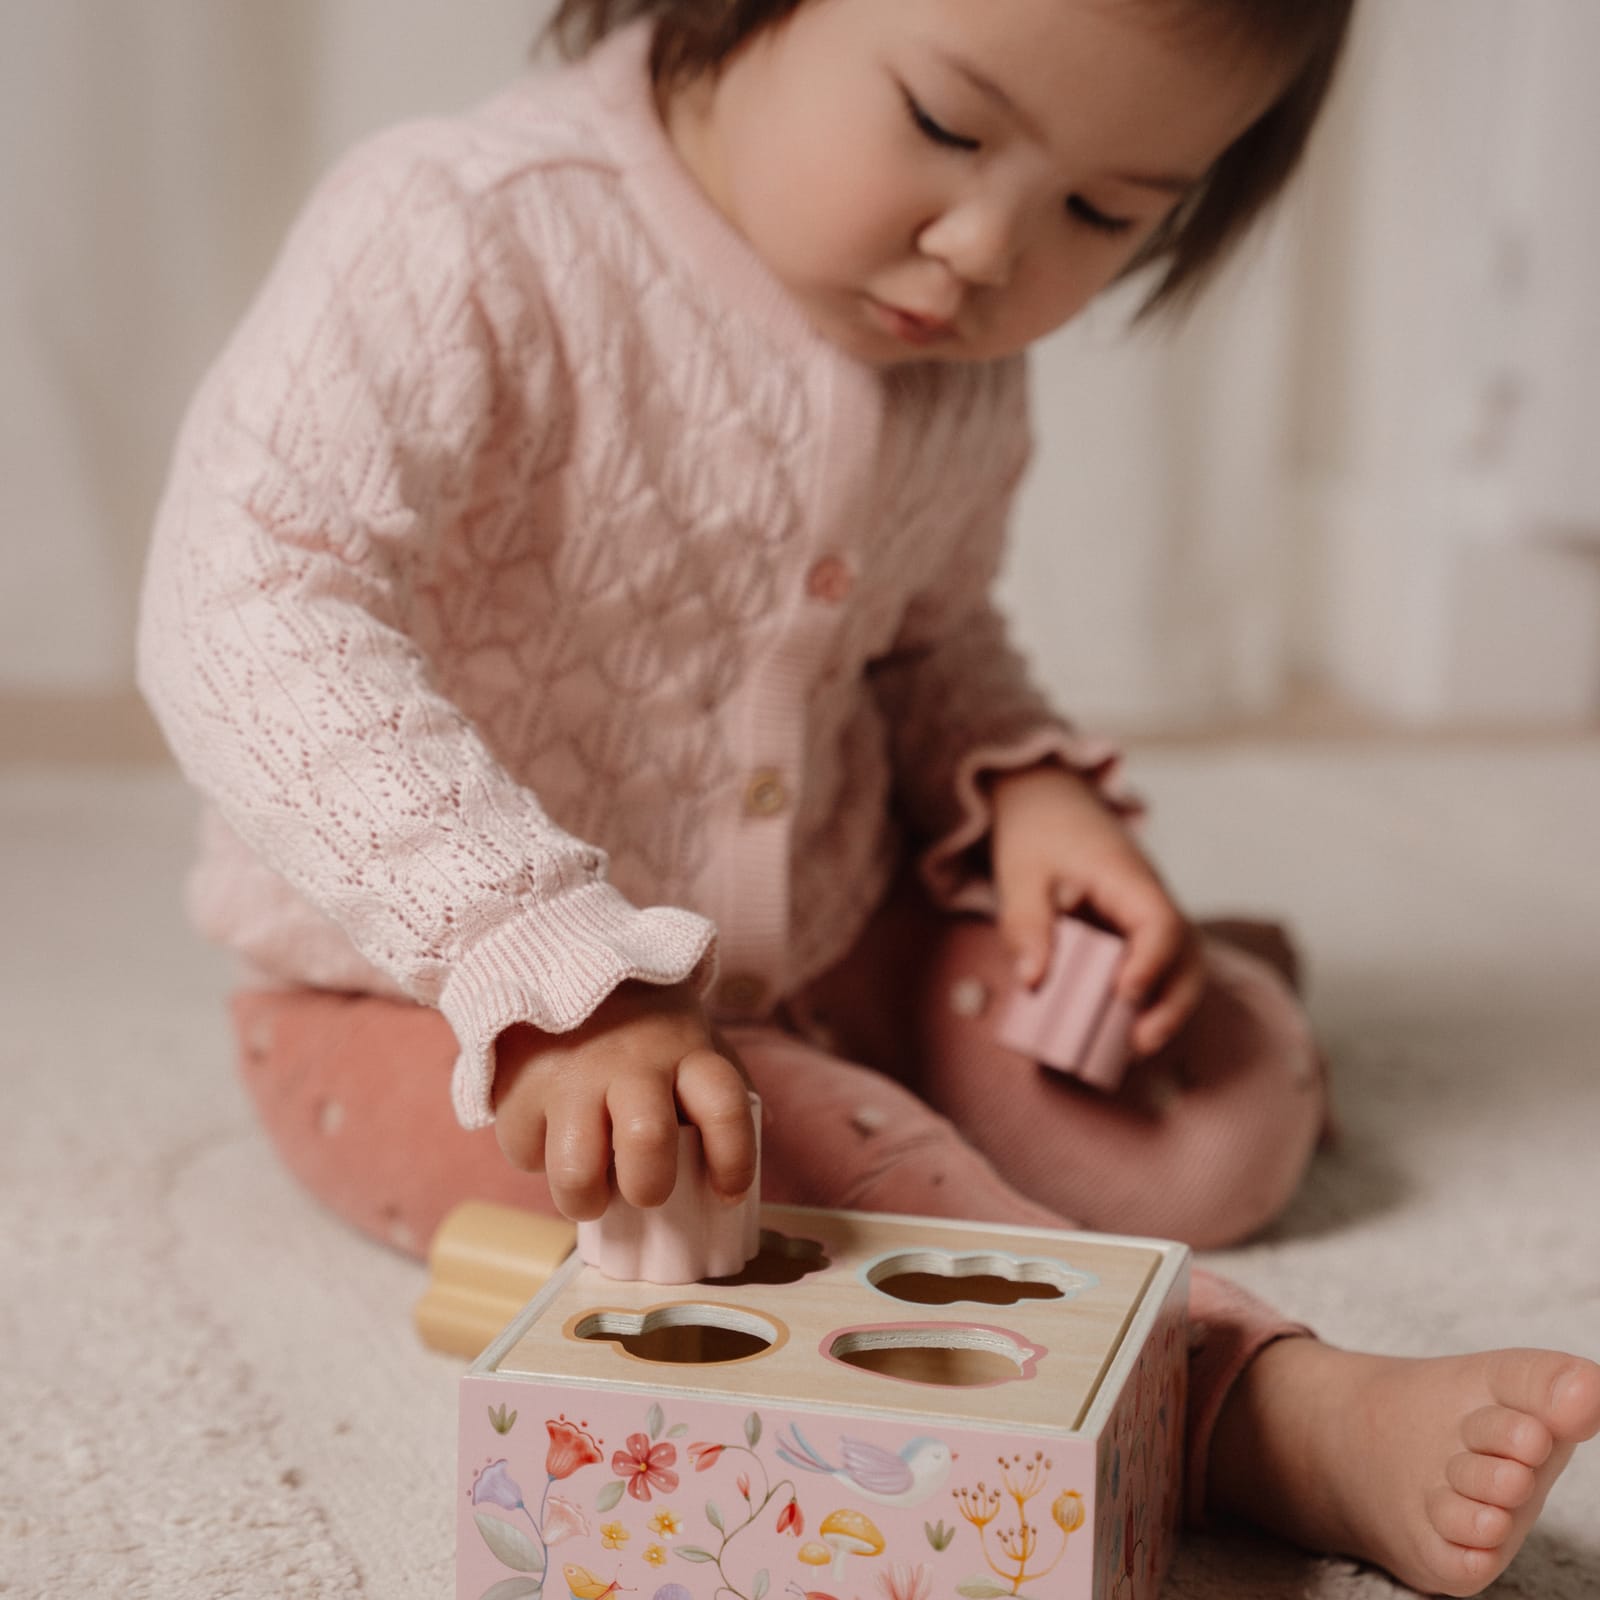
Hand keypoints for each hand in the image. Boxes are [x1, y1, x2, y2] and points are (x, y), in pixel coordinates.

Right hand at [491, 980, 755, 1221]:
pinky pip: (526, 1156)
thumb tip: (760, 1135)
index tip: (727, 1193)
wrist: (554, 959)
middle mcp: (630, 1063)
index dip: (734, 1161)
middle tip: (645, 1191)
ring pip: (577, 1173)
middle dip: (650, 1188)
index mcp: (685, 1050)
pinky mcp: (518, 1090)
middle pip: (648, 1144)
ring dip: (586, 1199)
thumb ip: (720, 1088)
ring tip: (590, 1192)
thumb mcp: (689, 1040)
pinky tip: (550, 1137)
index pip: (724, 1108)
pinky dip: (538, 1160)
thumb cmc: (638, 1025)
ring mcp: (571, 1077)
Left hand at [988, 763, 1203, 1055]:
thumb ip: (1024, 923)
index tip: (1125, 994)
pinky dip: (1149, 999)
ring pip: (1181, 965)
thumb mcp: (1020, 874)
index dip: (1151, 962)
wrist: (1049, 801)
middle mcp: (1151, 899)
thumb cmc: (1037, 833)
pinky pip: (1157, 967)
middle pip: (1188, 953)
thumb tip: (1033, 981)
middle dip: (1173, 1002)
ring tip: (1135, 1049)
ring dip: (1167, 1007)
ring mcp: (1149, 916)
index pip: (1161, 922)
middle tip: (1140, 1044)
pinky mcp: (1137, 932)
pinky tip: (1121, 1033)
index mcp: (1128, 878)